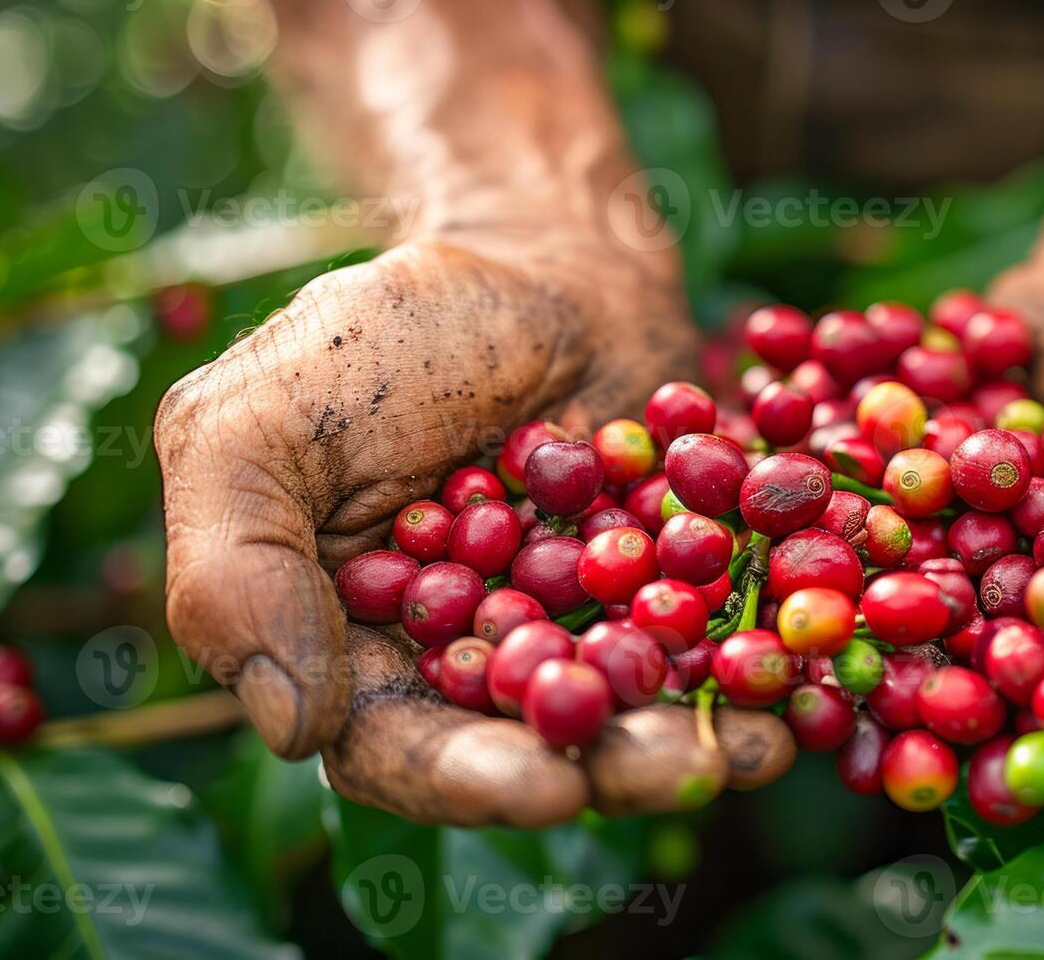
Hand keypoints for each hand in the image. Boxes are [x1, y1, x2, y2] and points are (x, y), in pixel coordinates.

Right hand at [156, 236, 793, 825]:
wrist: (536, 260)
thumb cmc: (384, 335)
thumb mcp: (259, 422)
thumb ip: (239, 568)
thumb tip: (292, 731)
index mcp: (352, 648)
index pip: (398, 748)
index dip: (467, 779)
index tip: (544, 783)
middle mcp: (467, 663)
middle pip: (535, 745)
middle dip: (611, 765)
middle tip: (686, 767)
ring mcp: (578, 631)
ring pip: (635, 710)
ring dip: (701, 733)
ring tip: (766, 739)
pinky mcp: (669, 592)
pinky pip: (712, 641)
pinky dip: (755, 663)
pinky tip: (804, 677)